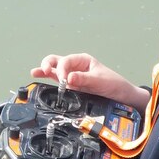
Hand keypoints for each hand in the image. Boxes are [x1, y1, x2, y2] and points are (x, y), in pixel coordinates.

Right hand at [30, 53, 149, 112]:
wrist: (123, 99)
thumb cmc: (115, 85)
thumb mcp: (101, 81)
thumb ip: (84, 79)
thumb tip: (68, 78)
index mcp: (83, 60)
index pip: (66, 61)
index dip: (62, 70)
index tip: (64, 81)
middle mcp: (75, 67)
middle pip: (56, 61)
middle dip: (48, 64)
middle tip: (45, 71)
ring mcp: (72, 77)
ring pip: (54, 70)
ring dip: (44, 69)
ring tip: (35, 72)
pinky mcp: (71, 87)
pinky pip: (57, 81)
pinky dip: (47, 79)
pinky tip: (38, 77)